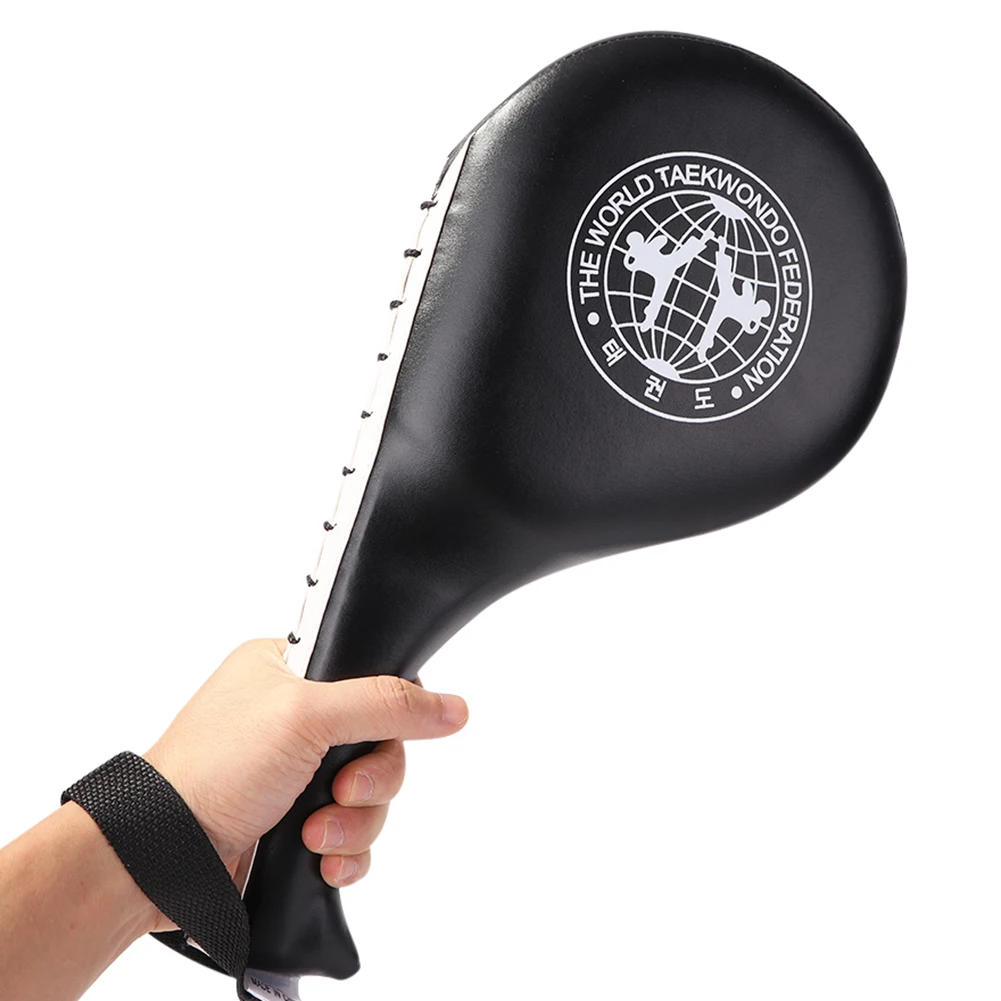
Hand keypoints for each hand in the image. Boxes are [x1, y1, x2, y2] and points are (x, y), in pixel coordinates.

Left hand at [141, 638, 467, 933]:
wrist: (162, 856)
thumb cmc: (212, 769)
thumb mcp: (306, 715)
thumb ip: (385, 703)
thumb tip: (453, 707)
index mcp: (288, 669)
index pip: (371, 675)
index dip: (389, 709)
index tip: (383, 733)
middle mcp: (295, 718)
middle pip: (380, 741)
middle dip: (370, 778)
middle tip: (342, 789)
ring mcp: (295, 774)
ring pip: (371, 793)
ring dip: (355, 820)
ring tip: (316, 834)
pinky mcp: (296, 824)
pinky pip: (354, 835)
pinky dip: (347, 851)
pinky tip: (322, 859)